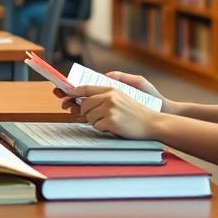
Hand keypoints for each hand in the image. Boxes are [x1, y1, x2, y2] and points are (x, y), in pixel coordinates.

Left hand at [53, 71, 178, 115]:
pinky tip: (116, 127)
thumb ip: (106, 95)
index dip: (72, 92)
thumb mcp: (123, 96)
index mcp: (111, 89)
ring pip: (89, 117)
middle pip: (84, 104)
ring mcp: (110, 109)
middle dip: (87, 112)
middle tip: (100, 117)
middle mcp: (109, 97)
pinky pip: (97, 126)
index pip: (86, 88)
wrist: (154, 123)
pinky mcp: (111, 121)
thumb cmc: (138, 112)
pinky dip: (103, 129)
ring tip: (113, 121)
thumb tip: (85, 98)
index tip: (63, 95)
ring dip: (97, 122)